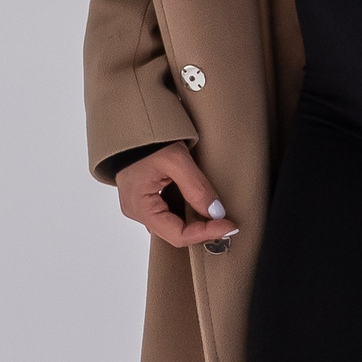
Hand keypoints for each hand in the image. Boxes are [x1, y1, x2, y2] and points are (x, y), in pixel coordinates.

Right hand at [116, 142, 237, 248]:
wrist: (133, 127)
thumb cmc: (147, 141)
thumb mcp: (175, 160)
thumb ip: (196, 187)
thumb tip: (216, 212)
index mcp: (141, 207)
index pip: (178, 235)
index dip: (205, 233)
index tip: (228, 225)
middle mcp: (137, 212)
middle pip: (175, 234)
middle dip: (202, 230)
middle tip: (226, 222)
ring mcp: (140, 207)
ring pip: (173, 226)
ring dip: (195, 223)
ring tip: (216, 215)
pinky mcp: (146, 200)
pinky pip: (168, 215)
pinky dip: (186, 214)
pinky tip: (199, 206)